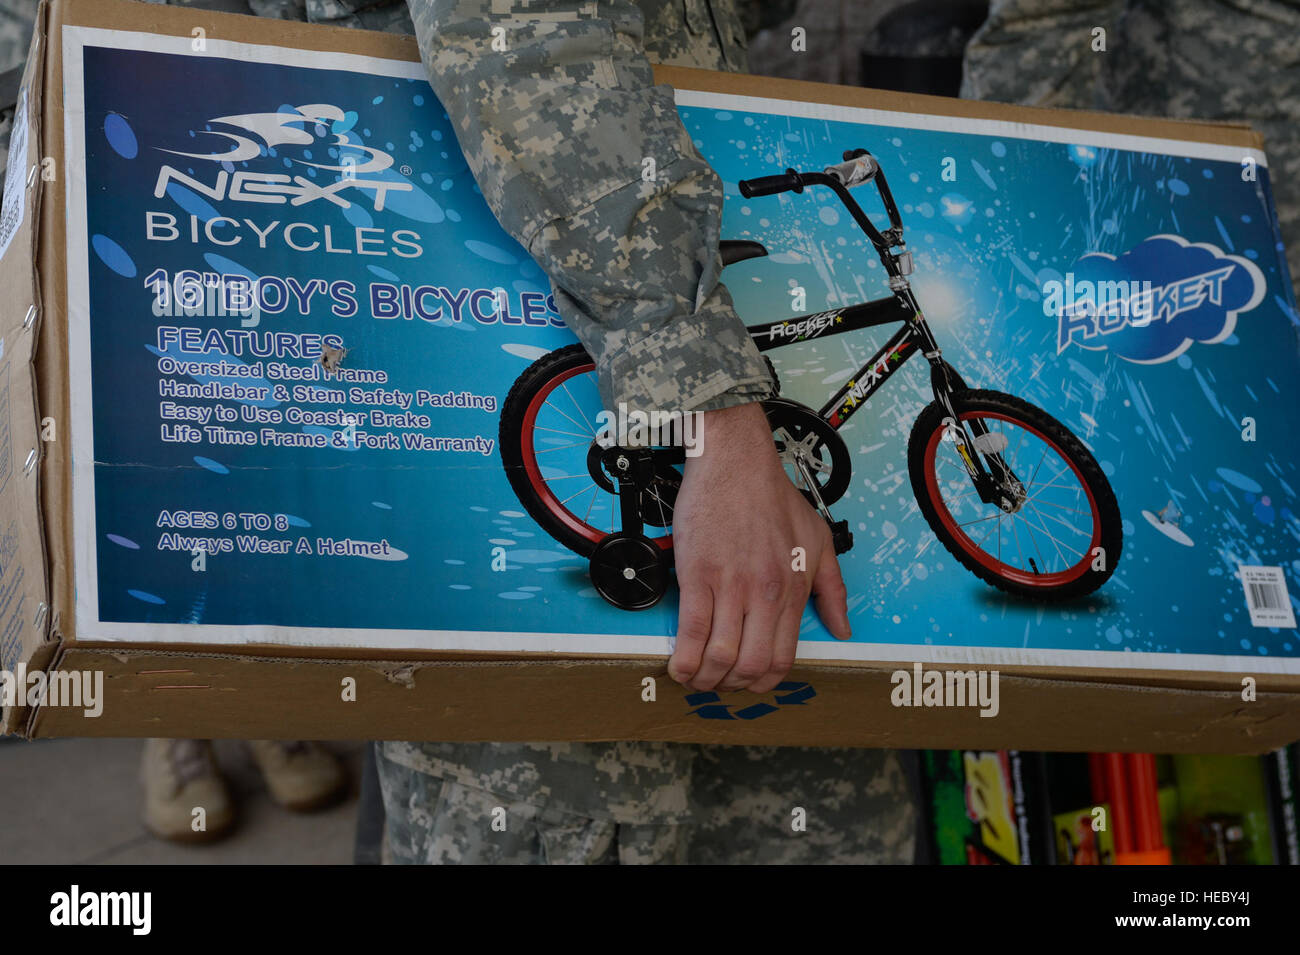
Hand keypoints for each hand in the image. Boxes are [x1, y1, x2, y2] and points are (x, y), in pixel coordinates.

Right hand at [667, 402, 850, 693]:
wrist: (736, 461)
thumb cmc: (772, 495)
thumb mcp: (818, 540)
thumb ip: (833, 589)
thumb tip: (842, 627)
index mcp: (792, 589)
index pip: (782, 658)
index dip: (763, 681)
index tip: (748, 681)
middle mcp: (765, 593)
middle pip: (751, 666)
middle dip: (733, 686)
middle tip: (719, 682)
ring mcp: (731, 586)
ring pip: (721, 657)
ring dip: (706, 679)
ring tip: (696, 676)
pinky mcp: (699, 575)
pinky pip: (692, 632)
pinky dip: (684, 659)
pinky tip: (679, 665)